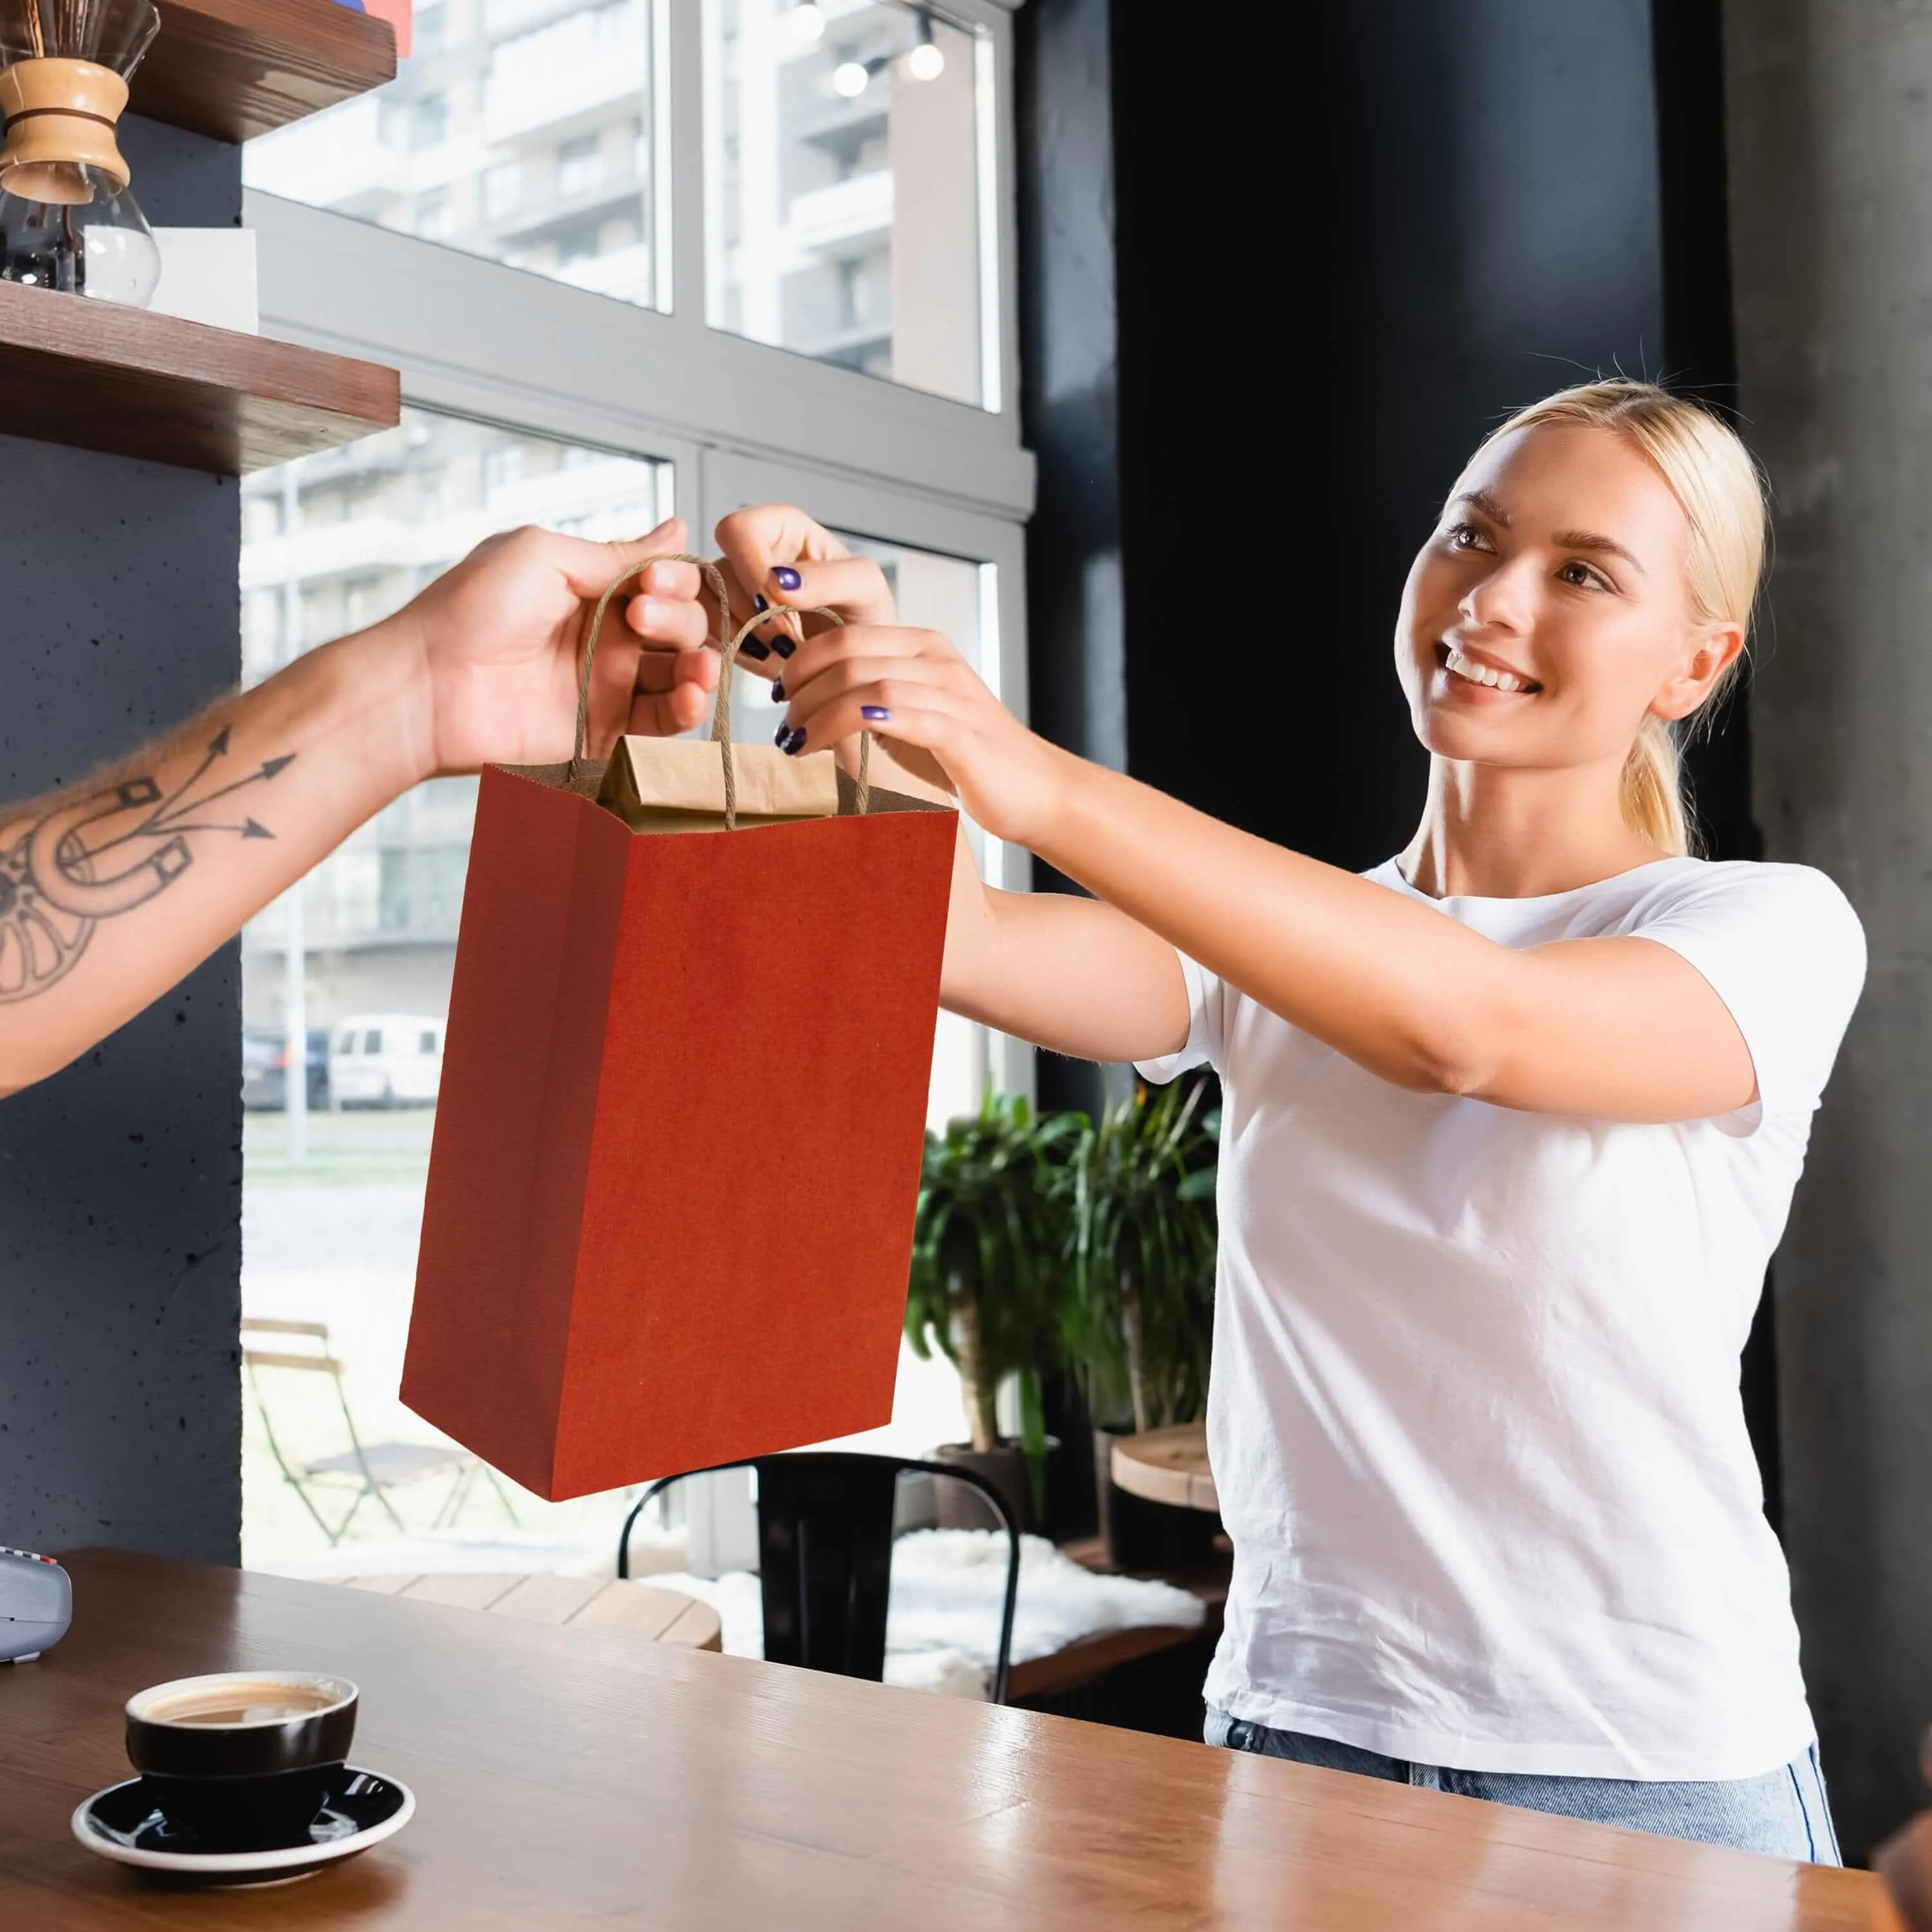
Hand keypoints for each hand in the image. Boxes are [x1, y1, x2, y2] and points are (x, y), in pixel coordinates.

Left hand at [383, 517, 714, 779]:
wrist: (429, 686)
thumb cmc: (469, 610)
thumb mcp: (542, 555)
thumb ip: (615, 554)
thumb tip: (677, 532)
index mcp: (593, 589)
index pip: (664, 582)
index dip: (675, 580)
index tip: (655, 581)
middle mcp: (607, 637)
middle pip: (682, 627)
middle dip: (681, 620)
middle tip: (642, 619)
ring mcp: (607, 687)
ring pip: (681, 676)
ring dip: (701, 668)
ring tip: (697, 668)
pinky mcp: (605, 733)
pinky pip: (662, 725)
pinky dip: (687, 710)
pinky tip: (690, 697)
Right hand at [639, 503, 893, 685]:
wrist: (859, 660)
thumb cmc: (866, 614)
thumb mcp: (865, 589)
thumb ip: (829, 577)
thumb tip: (778, 580)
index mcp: (779, 528)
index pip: (737, 531)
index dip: (750, 569)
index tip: (776, 605)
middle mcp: (747, 554)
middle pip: (716, 574)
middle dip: (751, 616)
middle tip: (788, 643)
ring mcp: (729, 590)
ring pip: (704, 608)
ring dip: (743, 639)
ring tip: (786, 655)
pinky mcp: (721, 624)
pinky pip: (705, 637)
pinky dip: (737, 655)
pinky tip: (771, 663)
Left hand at [775, 620, 1067, 846]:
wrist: (1036, 789)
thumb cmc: (967, 757)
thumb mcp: (915, 713)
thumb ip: (872, 696)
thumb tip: (808, 699)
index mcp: (921, 646)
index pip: (843, 632)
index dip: (799, 659)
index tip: (778, 694)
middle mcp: (935, 659)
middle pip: (846, 652)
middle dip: (801, 687)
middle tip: (783, 724)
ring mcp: (950, 693)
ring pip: (865, 684)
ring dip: (818, 713)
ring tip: (796, 742)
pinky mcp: (961, 732)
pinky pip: (902, 715)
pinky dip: (858, 724)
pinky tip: (831, 743)